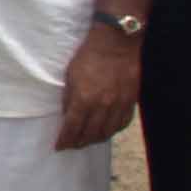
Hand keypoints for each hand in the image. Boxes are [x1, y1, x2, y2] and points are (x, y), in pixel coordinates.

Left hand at [53, 24, 143, 151]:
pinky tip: (106, 131)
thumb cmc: (89, 56)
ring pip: (108, 132)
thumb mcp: (70, 76)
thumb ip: (69, 98)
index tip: (59, 146)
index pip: (73, 127)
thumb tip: (68, 116)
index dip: (65, 140)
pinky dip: (113, 130)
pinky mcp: (131, 101)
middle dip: (79, 143)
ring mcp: (119, 104)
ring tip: (87, 141)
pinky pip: (122, 123)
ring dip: (96, 139)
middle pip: (90, 134)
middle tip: (72, 145)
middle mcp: (102, 106)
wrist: (117, 43)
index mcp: (84, 99)